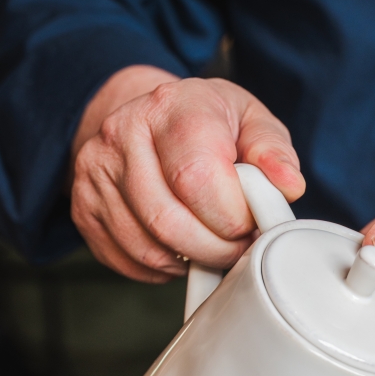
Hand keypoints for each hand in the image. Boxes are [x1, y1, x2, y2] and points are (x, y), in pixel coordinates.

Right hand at [70, 67, 304, 281]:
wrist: (148, 116)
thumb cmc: (207, 123)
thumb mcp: (250, 121)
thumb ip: (274, 152)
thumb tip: (289, 186)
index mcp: (171, 107)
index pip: (197, 180)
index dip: (232, 217)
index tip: (250, 222)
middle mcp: (122, 134)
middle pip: (170, 223)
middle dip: (215, 248)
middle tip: (235, 243)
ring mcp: (95, 173)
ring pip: (150, 249)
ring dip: (191, 261)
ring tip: (210, 241)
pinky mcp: (84, 208)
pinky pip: (130, 262)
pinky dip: (164, 268)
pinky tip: (180, 246)